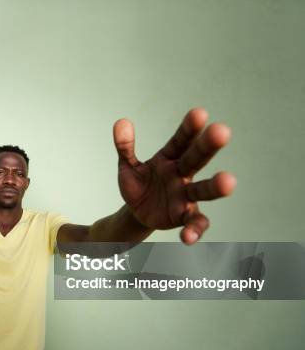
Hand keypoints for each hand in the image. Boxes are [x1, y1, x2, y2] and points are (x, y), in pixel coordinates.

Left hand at [113, 108, 235, 244]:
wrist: (137, 211)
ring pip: (203, 190)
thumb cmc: (138, 184)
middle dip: (208, 146)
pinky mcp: (183, 216)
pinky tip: (188, 237)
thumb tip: (121, 122)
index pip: (181, 140)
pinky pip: (193, 222)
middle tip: (222, 131)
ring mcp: (186, 196)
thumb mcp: (128, 166)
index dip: (189, 128)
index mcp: (170, 158)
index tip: (199, 112)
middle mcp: (183, 174)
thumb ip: (125, 147)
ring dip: (216, 186)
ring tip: (228, 182)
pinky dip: (194, 229)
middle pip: (196, 159)